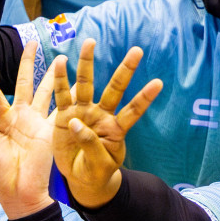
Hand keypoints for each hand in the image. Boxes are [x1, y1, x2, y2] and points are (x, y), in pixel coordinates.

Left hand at [0, 44, 59, 218]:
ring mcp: (39, 124)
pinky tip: (79, 85)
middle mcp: (22, 118)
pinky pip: (61, 112)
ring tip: (62, 58)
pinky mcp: (52, 133)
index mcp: (4, 121)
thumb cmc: (1, 178)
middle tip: (33, 44)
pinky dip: (70, 100)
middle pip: (26, 84)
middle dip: (29, 64)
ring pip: (47, 93)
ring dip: (54, 76)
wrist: (21, 197)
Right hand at [51, 39, 162, 208]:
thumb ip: (91, 144)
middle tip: (137, 50)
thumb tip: (77, 123)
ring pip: (86, 84)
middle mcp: (102, 114)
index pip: (134, 110)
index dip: (145, 97)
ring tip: (90, 42)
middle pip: (115, 88)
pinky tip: (61, 62)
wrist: (81, 178)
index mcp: (117, 128)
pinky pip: (62, 95)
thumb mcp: (99, 164)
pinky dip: (60, 79)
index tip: (159, 82)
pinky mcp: (65, 115)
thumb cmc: (96, 172)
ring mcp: (84, 112)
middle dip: (126, 70)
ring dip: (87, 64)